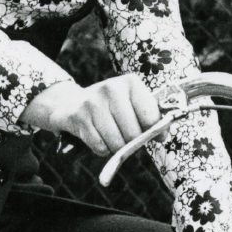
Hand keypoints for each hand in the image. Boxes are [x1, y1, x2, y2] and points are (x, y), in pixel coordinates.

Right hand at [20, 75, 161, 155]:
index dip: (154, 132)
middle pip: (133, 134)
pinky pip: (100, 147)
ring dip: (116, 147)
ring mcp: (93, 102)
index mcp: (131, 83)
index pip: (151, 117)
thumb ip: (151, 116)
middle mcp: (112, 88)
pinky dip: (102, 149)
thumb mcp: (131, 103)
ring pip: (116, 143)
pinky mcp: (78, 117)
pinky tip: (98, 137)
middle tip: (127, 137)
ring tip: (112, 136)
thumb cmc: (110, 107)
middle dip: (132, 143)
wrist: (70, 103)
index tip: (152, 135)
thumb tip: (162, 135)